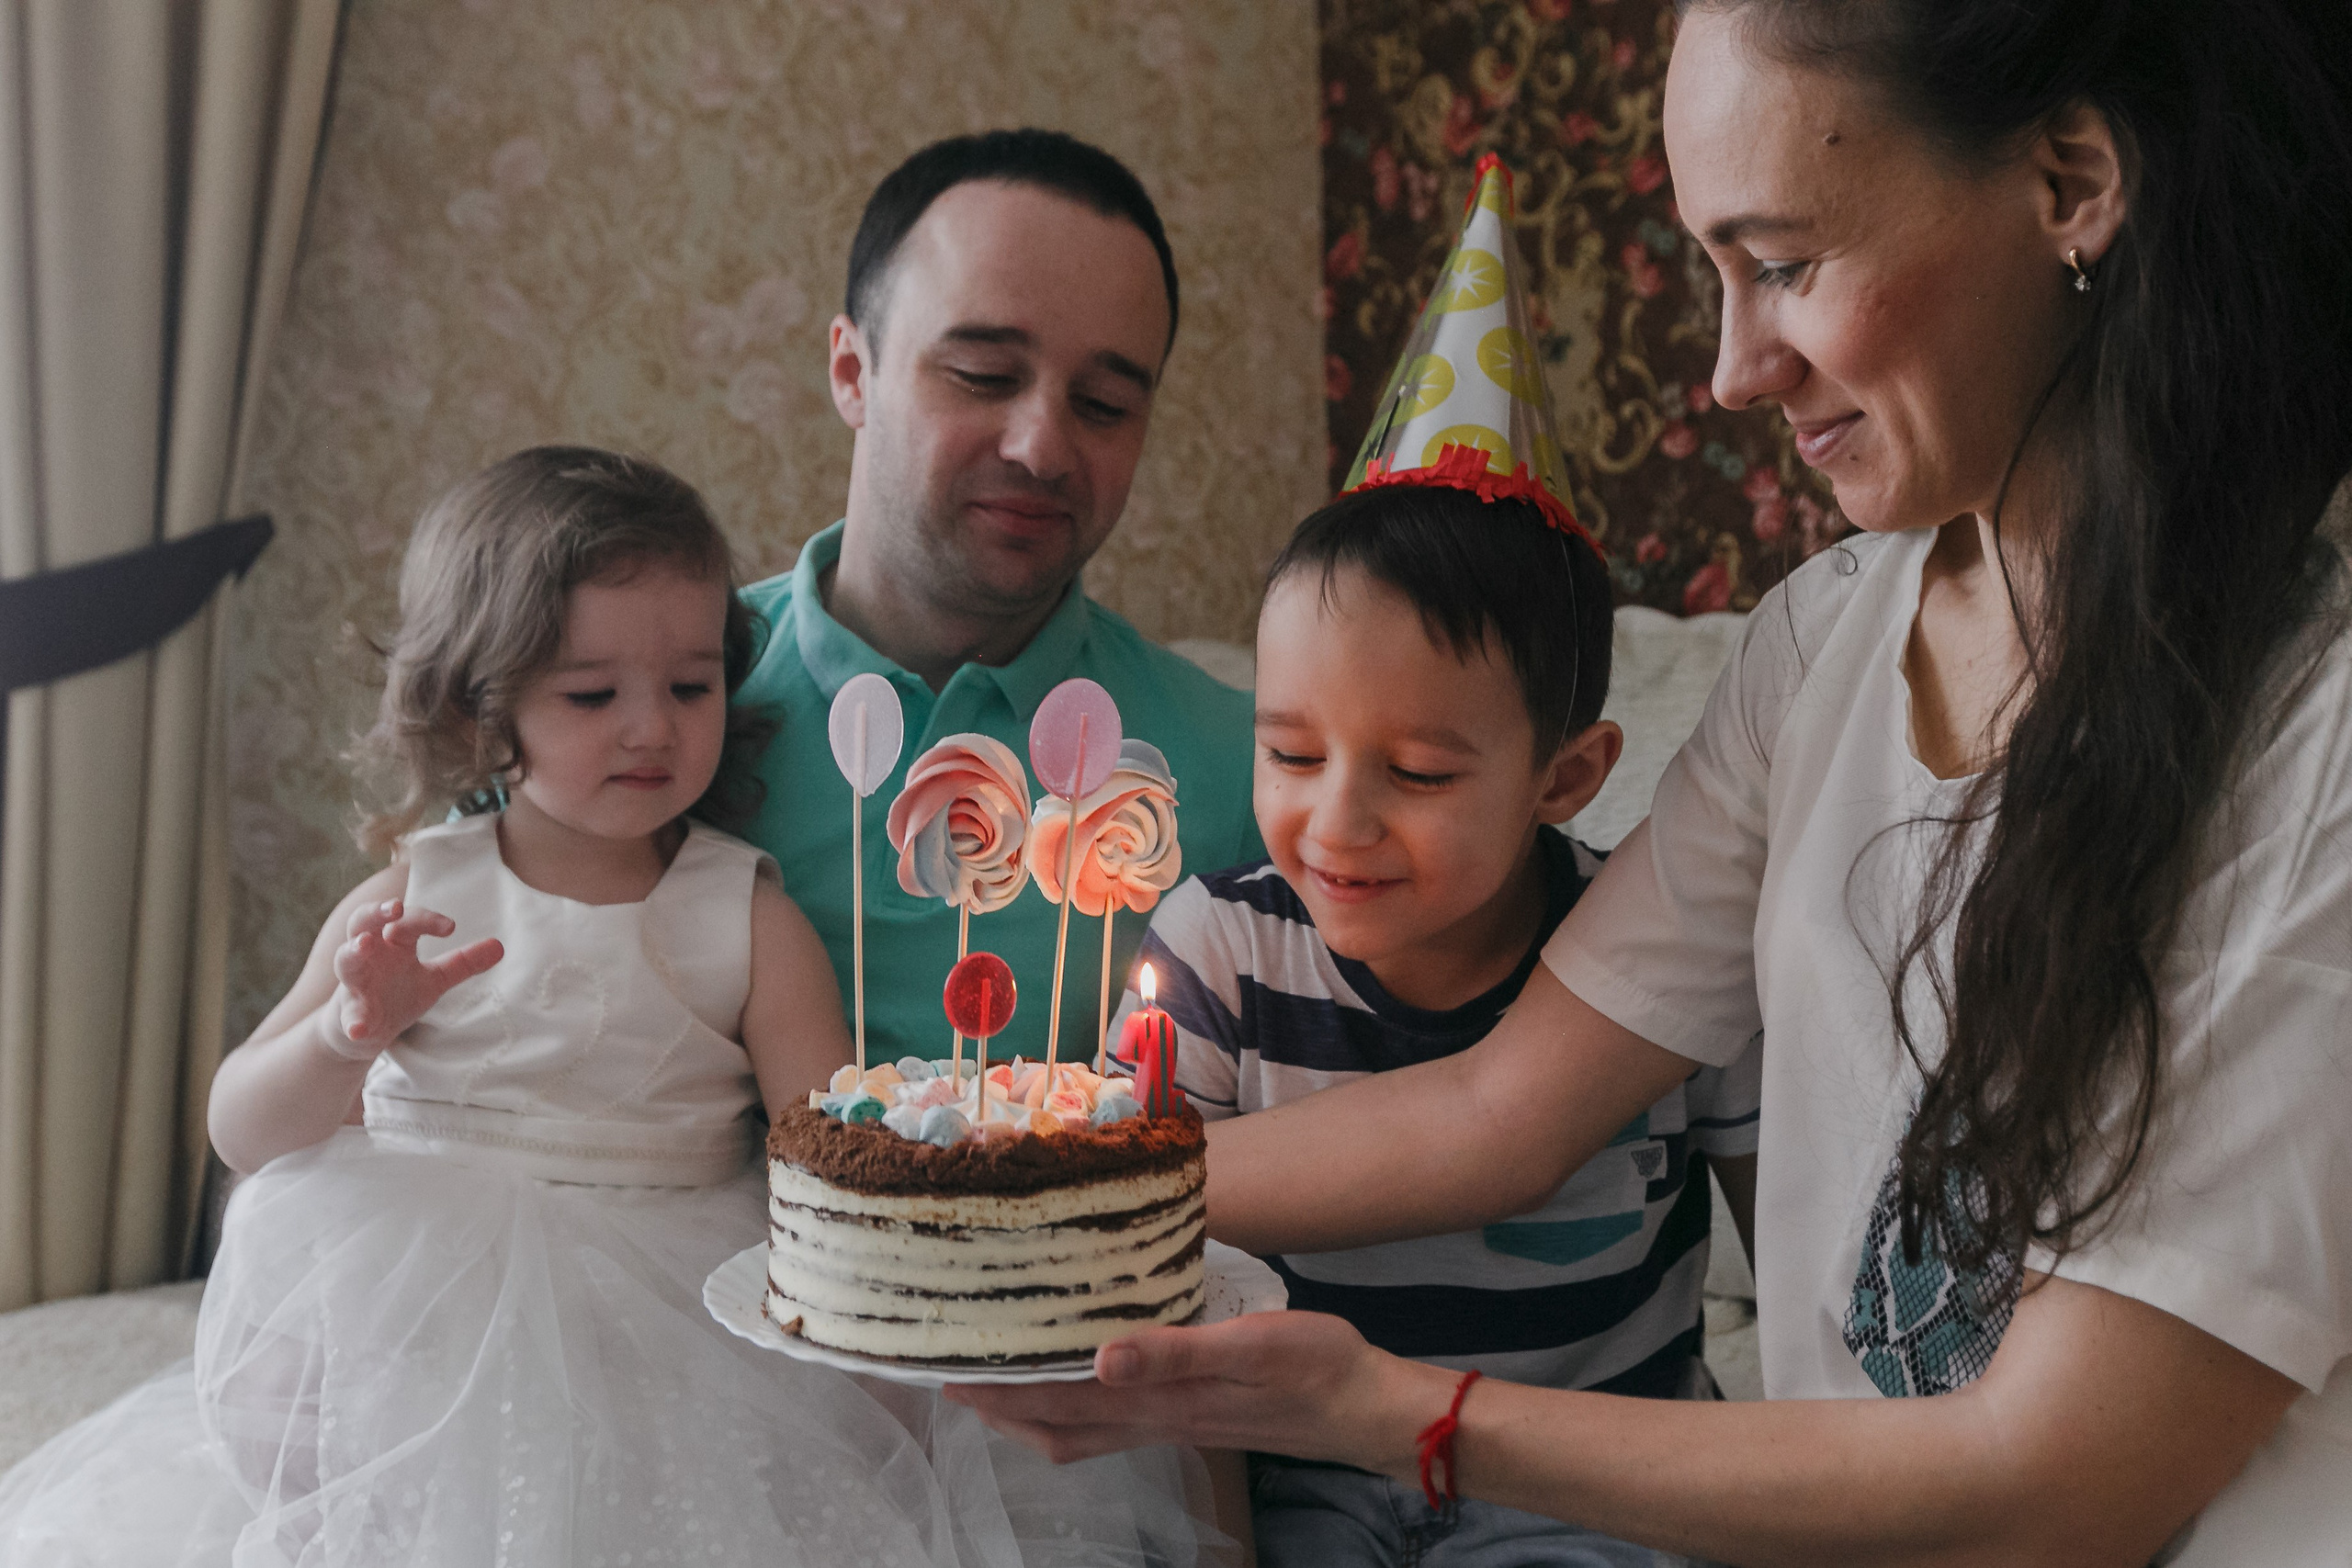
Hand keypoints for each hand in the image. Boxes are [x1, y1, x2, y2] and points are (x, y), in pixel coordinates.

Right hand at [326, 899, 502, 1054]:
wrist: (364, 1031)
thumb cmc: (397, 993)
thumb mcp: (435, 978)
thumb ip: (463, 962)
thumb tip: (500, 946)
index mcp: (392, 944)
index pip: (406, 920)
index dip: (426, 919)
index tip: (451, 928)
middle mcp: (369, 957)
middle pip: (363, 922)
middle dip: (376, 912)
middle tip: (395, 907)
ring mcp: (356, 984)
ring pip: (346, 961)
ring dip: (353, 952)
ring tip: (363, 945)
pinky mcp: (350, 1015)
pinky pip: (348, 1017)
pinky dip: (353, 1022)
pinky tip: (360, 1028)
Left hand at [944, 1310, 1442, 1469]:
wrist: (1365, 1408)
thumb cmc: (1314, 1368)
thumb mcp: (1250, 1346)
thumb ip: (1175, 1352)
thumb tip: (1100, 1360)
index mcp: (1160, 1401)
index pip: (1060, 1404)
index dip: (1001, 1394)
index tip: (946, 1373)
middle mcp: (1156, 1420)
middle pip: (1058, 1427)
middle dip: (1000, 1407)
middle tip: (950, 1374)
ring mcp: (1174, 1423)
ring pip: (1082, 1430)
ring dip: (1033, 1411)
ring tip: (997, 1378)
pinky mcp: (1193, 1415)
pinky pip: (1114, 1421)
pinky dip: (1078, 1407)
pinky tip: (1080, 1379)